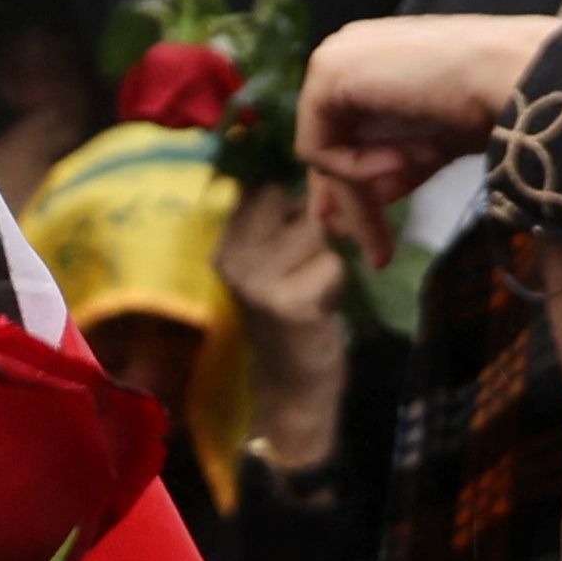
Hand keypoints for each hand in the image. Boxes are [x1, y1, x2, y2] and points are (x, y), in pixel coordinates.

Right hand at [217, 180, 355, 474]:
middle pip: (296, 204)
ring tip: (312, 288)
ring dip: (327, 258)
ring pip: (318, 232)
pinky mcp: (288, 303)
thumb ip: (278, 220)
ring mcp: (257, 282)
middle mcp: (232, 259)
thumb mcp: (273, 260)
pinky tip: (320, 308)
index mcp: (224, 244)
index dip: (292, 207)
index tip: (293, 242)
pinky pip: (333, 265)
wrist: (293, 385)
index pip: (266, 189)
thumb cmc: (290, 313)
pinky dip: (337, 284)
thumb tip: (312, 175)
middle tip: (302, 271)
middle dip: (312, 231)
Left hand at [296, 14, 561, 222]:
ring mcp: (335, 58)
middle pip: (335, 146)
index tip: (358, 237)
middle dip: (353, 204)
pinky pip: (318, 147)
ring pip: (326, 154)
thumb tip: (360, 204)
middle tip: (376, 259)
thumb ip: (396, 166)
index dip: (353, 185)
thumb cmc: (495, 103)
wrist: (514, 73)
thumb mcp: (435, 146)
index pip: (349, 132)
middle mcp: (353, 53)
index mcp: (381, 62)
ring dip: (366, 194)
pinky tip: (402, 159)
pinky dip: (356, 169)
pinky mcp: (326, 71)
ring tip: (405, 210)